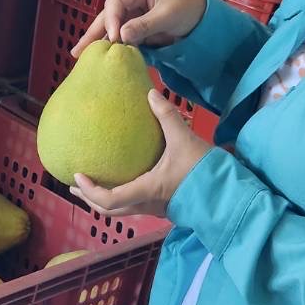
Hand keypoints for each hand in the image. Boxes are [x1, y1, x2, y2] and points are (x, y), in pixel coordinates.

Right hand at [71, 0, 207, 57]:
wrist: (203, 18)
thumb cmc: (189, 9)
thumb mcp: (168, 16)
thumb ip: (145, 25)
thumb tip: (121, 36)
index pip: (116, 3)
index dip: (111, 21)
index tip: (113, 39)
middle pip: (107, 15)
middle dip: (93, 33)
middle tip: (77, 51)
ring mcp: (131, 10)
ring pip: (110, 26)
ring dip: (97, 40)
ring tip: (79, 55)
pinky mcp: (134, 24)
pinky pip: (119, 34)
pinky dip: (110, 45)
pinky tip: (98, 55)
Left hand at [71, 91, 212, 218]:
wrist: (230, 195)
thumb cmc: (205, 171)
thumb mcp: (185, 140)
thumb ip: (168, 116)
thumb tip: (151, 93)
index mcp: (146, 190)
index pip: (108, 199)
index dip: (89, 189)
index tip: (76, 175)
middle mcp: (146, 205)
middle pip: (109, 210)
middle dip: (89, 198)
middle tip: (74, 184)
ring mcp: (155, 209)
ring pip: (121, 210)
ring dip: (104, 199)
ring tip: (93, 184)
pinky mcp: (164, 207)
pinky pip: (134, 206)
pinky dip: (120, 197)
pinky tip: (121, 181)